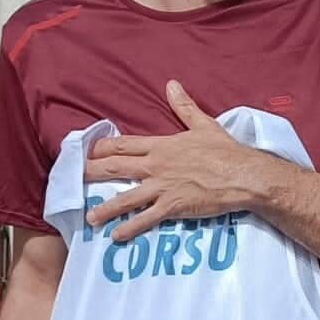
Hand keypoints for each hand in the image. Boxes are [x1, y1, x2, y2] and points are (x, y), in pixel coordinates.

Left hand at [84, 81, 277, 243]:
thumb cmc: (226, 152)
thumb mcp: (204, 125)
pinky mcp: (173, 206)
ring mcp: (162, 187)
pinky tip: (117, 235)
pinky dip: (130, 227)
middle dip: (92, 173)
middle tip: (75, 179)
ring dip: (106, 207)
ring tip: (90, 217)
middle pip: (116, 168)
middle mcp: (156, 165)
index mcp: (162, 145)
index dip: (102, 148)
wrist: (244, 175)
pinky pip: (146, 219)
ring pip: (126, 197)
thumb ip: (184, 107)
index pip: (124, 145)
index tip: (87, 152)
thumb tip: (171, 84)